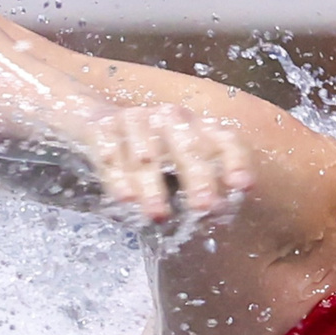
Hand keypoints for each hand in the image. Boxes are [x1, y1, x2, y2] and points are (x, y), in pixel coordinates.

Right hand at [82, 103, 254, 230]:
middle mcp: (169, 118)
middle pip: (188, 147)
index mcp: (196, 126)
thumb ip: (199, 187)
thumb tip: (220, 216)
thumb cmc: (148, 150)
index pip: (223, 139)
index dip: (235, 161)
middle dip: (198, 178)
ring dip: (153, 186)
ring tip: (158, 215)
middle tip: (204, 207)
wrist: (92, 119)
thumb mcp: (177, 164)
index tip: (242, 187)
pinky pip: (110, 154)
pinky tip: (125, 199)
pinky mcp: (102, 128)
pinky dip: (117, 178)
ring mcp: (135, 120)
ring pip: (147, 155)